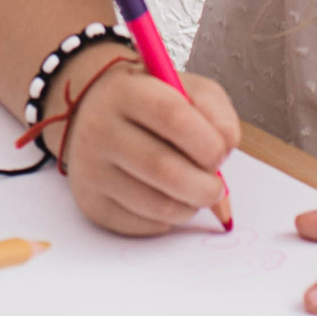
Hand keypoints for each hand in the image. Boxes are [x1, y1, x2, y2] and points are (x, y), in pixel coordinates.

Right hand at [60, 61, 240, 235]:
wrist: (97, 116)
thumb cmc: (154, 103)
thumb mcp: (189, 89)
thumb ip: (216, 113)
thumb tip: (226, 148)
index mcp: (126, 92)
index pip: (172, 117)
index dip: (207, 142)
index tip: (221, 154)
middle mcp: (100, 129)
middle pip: (163, 168)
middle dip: (205, 187)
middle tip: (217, 189)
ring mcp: (90, 169)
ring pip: (156, 204)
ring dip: (190, 206)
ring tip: (195, 192)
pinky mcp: (91, 203)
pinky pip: (143, 226)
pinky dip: (169, 220)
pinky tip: (168, 199)